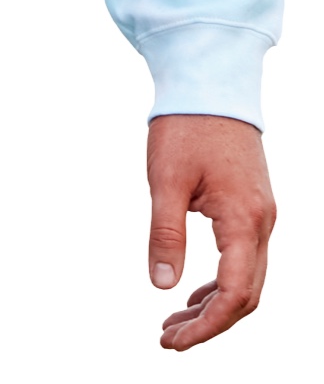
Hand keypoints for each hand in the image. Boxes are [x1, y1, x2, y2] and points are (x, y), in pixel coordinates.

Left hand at [147, 113, 274, 349]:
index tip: (173, 341)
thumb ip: (165, 234)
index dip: (206, 327)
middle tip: (168, 337)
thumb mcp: (165, 179)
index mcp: (243, 219)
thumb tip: (163, 286)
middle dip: (209, 323)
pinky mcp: (252, 205)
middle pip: (245, 295)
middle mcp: (262, 223)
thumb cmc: (186, 126)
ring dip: (213, 306)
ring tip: (173, 321)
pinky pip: (243, 258)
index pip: (233, 294)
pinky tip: (192, 291)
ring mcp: (261, 214)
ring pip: (246, 279)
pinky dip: (220, 281)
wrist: (211, 81)